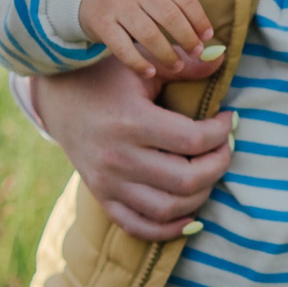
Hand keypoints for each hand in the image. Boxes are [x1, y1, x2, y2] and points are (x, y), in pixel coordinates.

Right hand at [31, 56, 232, 241]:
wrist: (58, 98)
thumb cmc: (106, 76)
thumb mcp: (141, 62)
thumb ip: (183, 63)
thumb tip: (221, 58)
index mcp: (131, 121)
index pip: (193, 140)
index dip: (222, 132)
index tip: (228, 119)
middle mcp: (118, 158)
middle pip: (186, 180)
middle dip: (218, 165)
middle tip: (224, 147)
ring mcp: (108, 183)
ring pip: (168, 209)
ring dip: (200, 195)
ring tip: (208, 172)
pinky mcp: (102, 197)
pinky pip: (139, 227)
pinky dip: (168, 228)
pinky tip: (189, 213)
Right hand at [78, 0, 220, 78]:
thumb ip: (177, 7)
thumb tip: (209, 39)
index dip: (200, 19)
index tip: (207, 37)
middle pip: (169, 16)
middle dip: (187, 38)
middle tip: (195, 53)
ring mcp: (117, 6)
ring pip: (148, 34)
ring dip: (166, 54)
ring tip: (177, 67)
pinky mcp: (101, 23)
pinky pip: (123, 48)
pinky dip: (138, 63)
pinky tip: (150, 73)